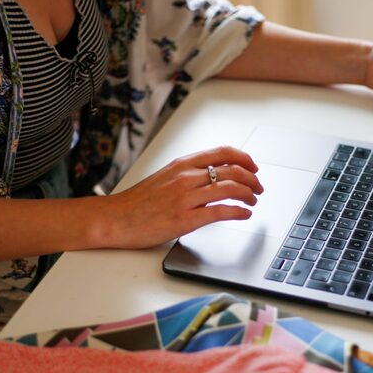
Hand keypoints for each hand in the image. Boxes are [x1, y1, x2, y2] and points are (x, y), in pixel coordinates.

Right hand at [96, 147, 262, 248]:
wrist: (115, 219)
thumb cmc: (137, 202)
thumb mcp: (164, 177)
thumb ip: (187, 174)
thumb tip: (211, 176)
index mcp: (181, 164)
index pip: (222, 152)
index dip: (244, 158)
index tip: (253, 167)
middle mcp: (186, 177)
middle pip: (232, 170)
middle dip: (252, 179)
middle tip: (258, 188)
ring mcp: (186, 198)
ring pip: (231, 188)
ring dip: (249, 195)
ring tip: (253, 202)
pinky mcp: (186, 219)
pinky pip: (221, 211)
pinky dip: (239, 212)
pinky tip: (244, 214)